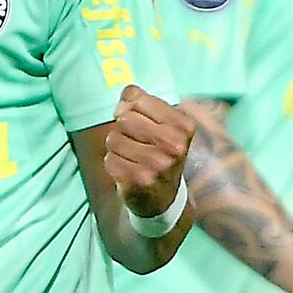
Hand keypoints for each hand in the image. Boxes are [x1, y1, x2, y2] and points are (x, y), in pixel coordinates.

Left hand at [105, 85, 192, 217]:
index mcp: (183, 125)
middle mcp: (174, 145)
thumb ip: (142, 102)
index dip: (129, 108)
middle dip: (123, 130)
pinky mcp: (139, 180)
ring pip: (113, 138)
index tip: (137, 121)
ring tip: (133, 159)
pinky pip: (109, 159)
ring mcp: (157, 164)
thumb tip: (126, 94)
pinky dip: (113, 164)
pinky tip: (128, 172)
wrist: (163, 199)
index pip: (137, 98)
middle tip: (136, 144)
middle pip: (124, 118)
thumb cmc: (159, 154)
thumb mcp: (163, 126)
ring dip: (117, 148)